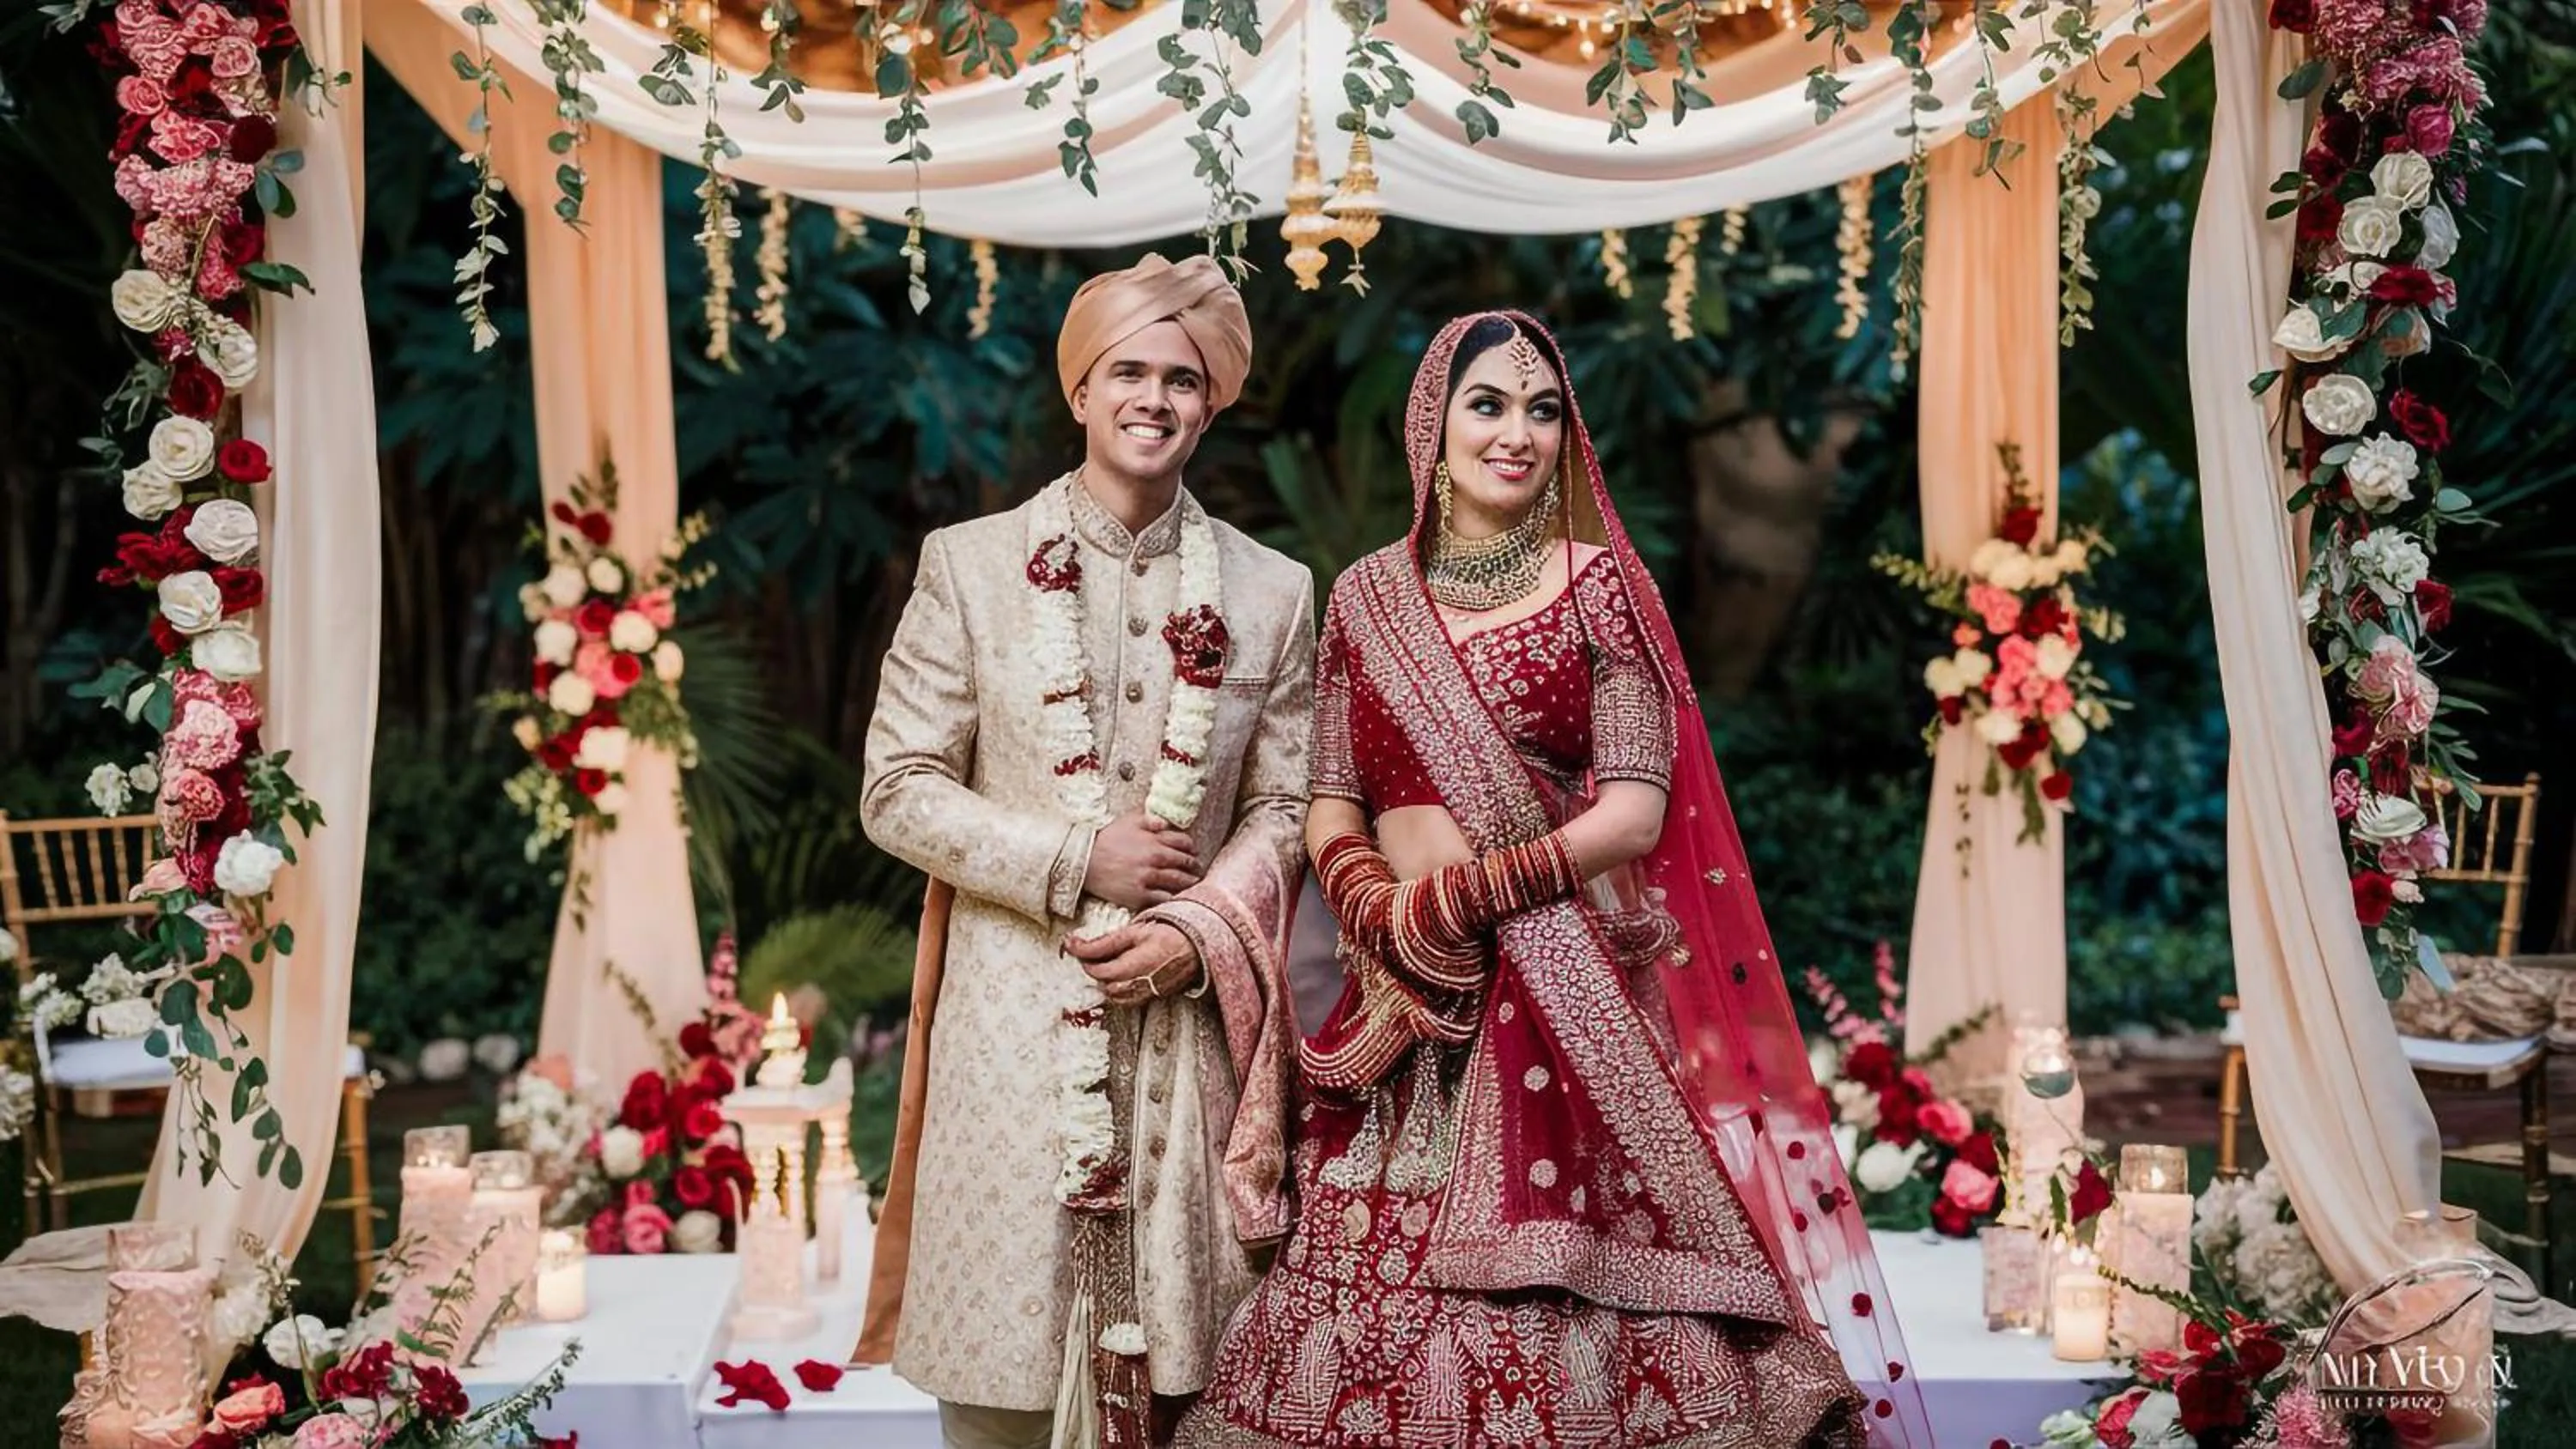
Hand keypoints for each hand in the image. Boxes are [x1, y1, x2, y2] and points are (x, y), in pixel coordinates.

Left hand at [1066, 921, 1199, 1005]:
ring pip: (1116, 996)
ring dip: (1107, 983)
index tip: (1075, 947)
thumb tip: (1075, 945)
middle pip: (1106, 985)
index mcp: (1137, 963)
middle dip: (1095, 971)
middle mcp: (1143, 982)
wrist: (1199, 943)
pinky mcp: (1157, 995)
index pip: (1099, 970)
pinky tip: (1122, 977)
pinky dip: (1120, 991)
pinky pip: (1130, 1000)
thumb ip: (1105, 942)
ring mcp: (1150, 991)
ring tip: (1106, 966)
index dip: (1084, 959)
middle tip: (1090, 955)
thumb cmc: (1170, 932)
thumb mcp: (1136, 931)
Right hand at [1083, 811, 1201, 909]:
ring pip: (1180, 883)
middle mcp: (1155, 859)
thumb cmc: (1106, 839)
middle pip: (1186, 864)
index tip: (1193, 852)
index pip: (1185, 843)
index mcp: (1155, 840)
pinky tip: (1178, 898)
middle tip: (1198, 870)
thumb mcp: (1128, 821)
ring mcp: (1148, 878)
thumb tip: (1167, 824)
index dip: (1191, 848)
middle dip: (1195, 867)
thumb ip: (1151, 820)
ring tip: (1193, 884)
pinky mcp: (1140, 895)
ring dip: (1190, 883)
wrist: (1084, 861)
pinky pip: (1165, 899)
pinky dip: (1174, 899)